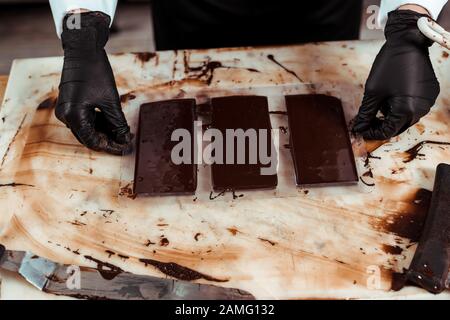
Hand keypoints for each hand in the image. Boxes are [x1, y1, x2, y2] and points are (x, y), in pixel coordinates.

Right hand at [56, 11, 131, 154]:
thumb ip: (117, 123)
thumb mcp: (110, 101)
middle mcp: (65, 115)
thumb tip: (124, 139)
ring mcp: (65, 109)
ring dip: (103, 132)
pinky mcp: (69, 103)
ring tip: (122, 132)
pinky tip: (112, 123)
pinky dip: (97, 122)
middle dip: (107, 140)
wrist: (82, 50)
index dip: (109, 147)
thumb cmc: (96, 72)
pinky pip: (83, 119)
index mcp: (73, 116)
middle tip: (125, 141)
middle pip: (88, 137)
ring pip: (86, 129)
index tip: (124, 149)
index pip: (92, 141)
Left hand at [353, 9, 439, 139]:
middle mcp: (421, 109)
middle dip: (382, 126)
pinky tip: (390, 99)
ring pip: (407, 118)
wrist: (408, 42)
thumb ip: (366, 114)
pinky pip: (414, 108)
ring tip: (378, 108)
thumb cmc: (389, 65)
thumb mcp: (372, 92)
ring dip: (392, 117)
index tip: (361, 130)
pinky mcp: (430, 93)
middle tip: (367, 122)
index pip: (387, 132)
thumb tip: (359, 128)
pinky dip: (402, 108)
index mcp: (406, 110)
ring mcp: (428, 101)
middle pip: (398, 127)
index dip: (372, 133)